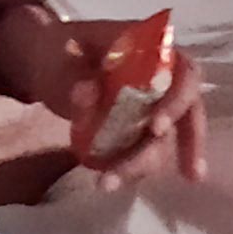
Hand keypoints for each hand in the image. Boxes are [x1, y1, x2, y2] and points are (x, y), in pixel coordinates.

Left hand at [0, 1, 203, 182]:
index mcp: (152, 51)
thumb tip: (88, 93)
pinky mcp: (134, 129)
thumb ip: (72, 73)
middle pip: (190, 111)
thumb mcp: (59, 53)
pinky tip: (109, 181)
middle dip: (187, 146)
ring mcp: (149, 106)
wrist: (43, 61)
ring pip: (163, 139)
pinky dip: (129, 169)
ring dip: (141, 165)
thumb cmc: (58, 49)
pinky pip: (142, 151)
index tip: (157, 128)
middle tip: (176, 174)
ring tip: (107, 184)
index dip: (178, 101)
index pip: (184, 73)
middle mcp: (160, 79)